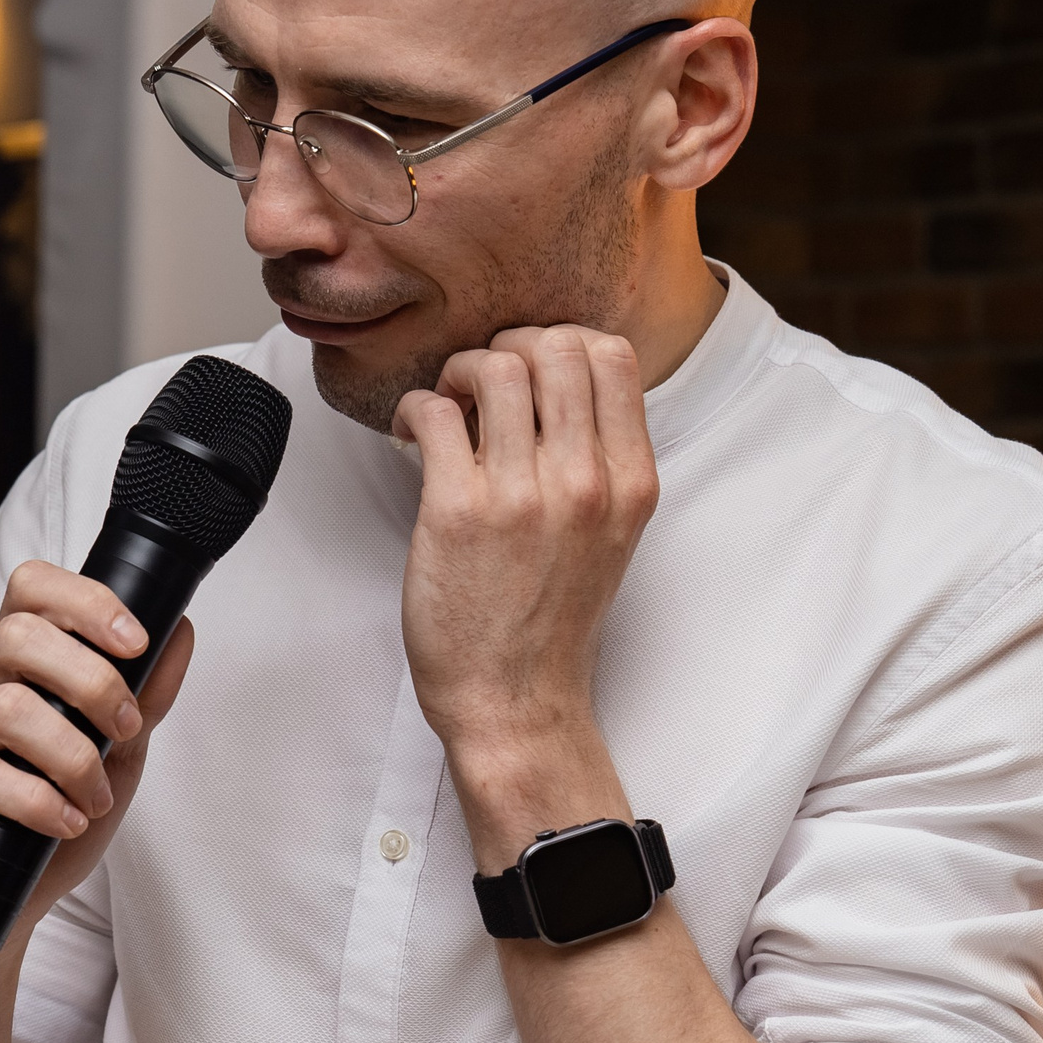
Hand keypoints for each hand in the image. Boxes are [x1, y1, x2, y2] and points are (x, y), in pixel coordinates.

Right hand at [0, 562, 193, 930]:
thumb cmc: (48, 828)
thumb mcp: (114, 759)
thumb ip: (143, 698)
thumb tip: (182, 632)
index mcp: (0, 663)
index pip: (30, 590)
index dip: (85, 602)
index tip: (137, 642)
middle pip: (19, 636)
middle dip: (91, 681)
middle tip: (126, 730)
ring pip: (5, 708)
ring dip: (72, 756)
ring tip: (96, 799)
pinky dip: (35, 799)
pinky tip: (65, 821)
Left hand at [393, 326, 658, 807]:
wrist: (516, 700)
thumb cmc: (553, 621)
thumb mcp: (610, 535)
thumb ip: (601, 462)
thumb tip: (556, 383)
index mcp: (631, 482)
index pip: (611, 355)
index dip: (560, 342)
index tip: (531, 372)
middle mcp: (585, 481)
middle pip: (554, 346)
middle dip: (507, 347)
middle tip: (480, 384)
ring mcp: (522, 495)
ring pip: (494, 367)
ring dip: (459, 372)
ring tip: (447, 407)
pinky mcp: (457, 512)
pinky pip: (433, 411)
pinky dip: (413, 407)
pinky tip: (411, 436)